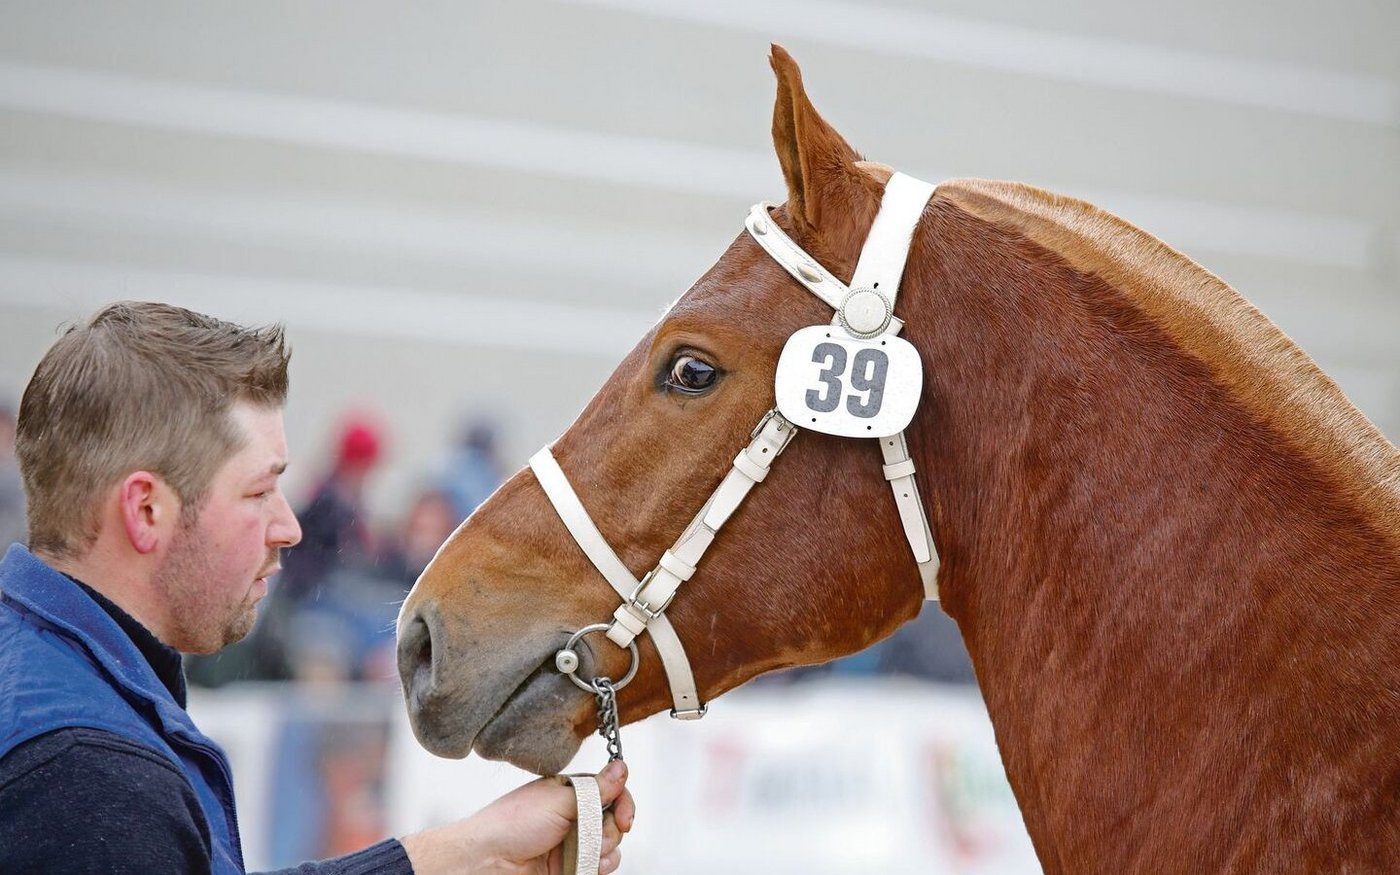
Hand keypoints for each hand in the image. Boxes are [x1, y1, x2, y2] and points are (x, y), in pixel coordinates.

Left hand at [400, 759, 634, 873]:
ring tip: (585, 852)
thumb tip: (621, 766)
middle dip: (611, 830)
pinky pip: (601, 866)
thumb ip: (596, 788)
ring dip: (605, 851)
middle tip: (595, 836)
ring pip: (612, 846)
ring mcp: (574, 842)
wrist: (487, 861)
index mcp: (571, 792)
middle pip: (615, 820)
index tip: (625, 818)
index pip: (612, 792)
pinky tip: (586, 866)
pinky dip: (599, 867)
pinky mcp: (572, 865)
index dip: (623, 804)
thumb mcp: (559, 800)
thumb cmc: (511, 825)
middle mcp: (575, 816)